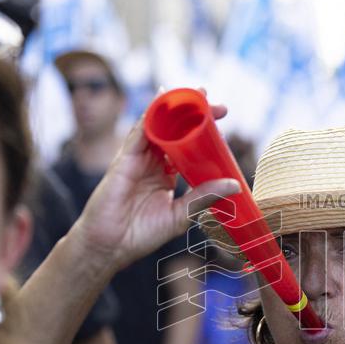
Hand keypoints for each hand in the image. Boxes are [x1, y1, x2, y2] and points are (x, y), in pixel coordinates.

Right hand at [73, 96, 240, 271]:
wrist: (110, 247)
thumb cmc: (141, 234)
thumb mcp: (181, 215)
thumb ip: (204, 197)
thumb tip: (234, 184)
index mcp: (166, 174)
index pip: (187, 146)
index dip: (203, 132)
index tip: (223, 122)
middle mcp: (152, 162)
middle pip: (173, 130)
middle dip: (194, 114)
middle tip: (219, 106)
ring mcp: (138, 159)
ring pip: (157, 125)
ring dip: (177, 109)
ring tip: (197, 96)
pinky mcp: (124, 160)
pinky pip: (138, 132)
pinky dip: (150, 115)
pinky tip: (163, 100)